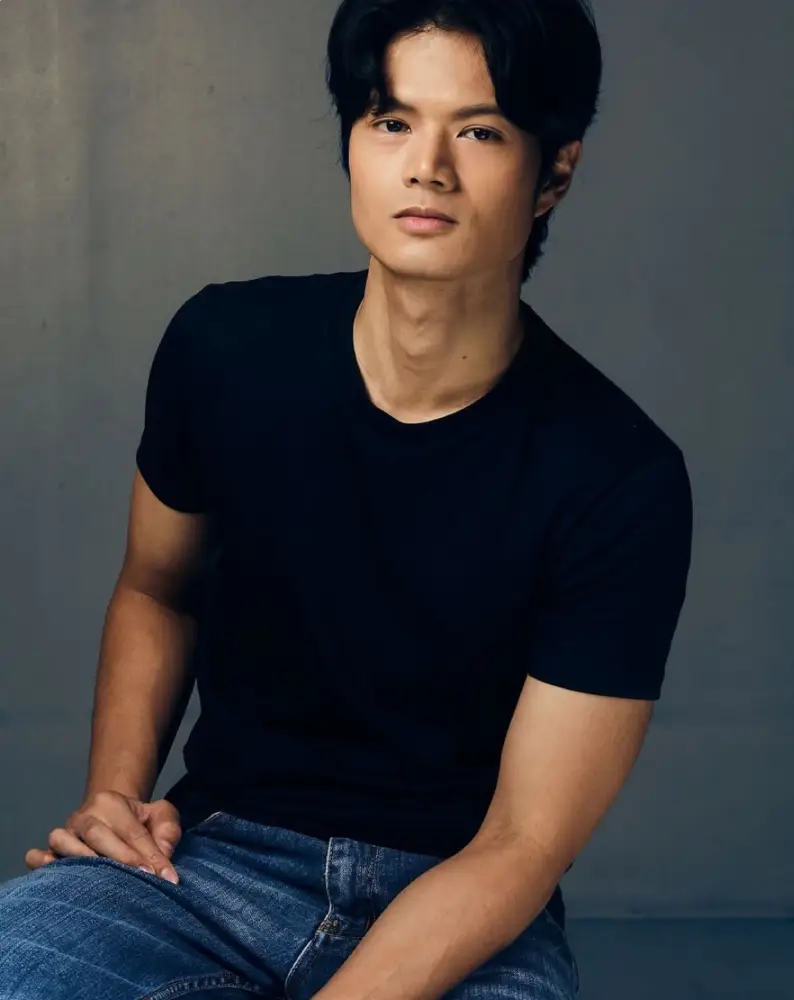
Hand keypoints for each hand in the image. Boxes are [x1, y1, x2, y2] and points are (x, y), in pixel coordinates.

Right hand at [24, 791, 181, 882]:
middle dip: (121, 859)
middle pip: (97, 834)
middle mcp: (83, 815)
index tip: (166, 877)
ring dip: (83, 862)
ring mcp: (63, 833)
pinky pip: (37, 856)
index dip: (150, 855)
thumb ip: (168, 830)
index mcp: (110, 802)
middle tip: (142, 878)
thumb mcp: (160, 816)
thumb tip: (163, 856)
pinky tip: (58, 879)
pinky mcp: (49, 851)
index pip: (132, 831)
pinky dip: (43, 865)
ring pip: (63, 842)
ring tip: (103, 882)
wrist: (111, 816)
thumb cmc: (139, 821)